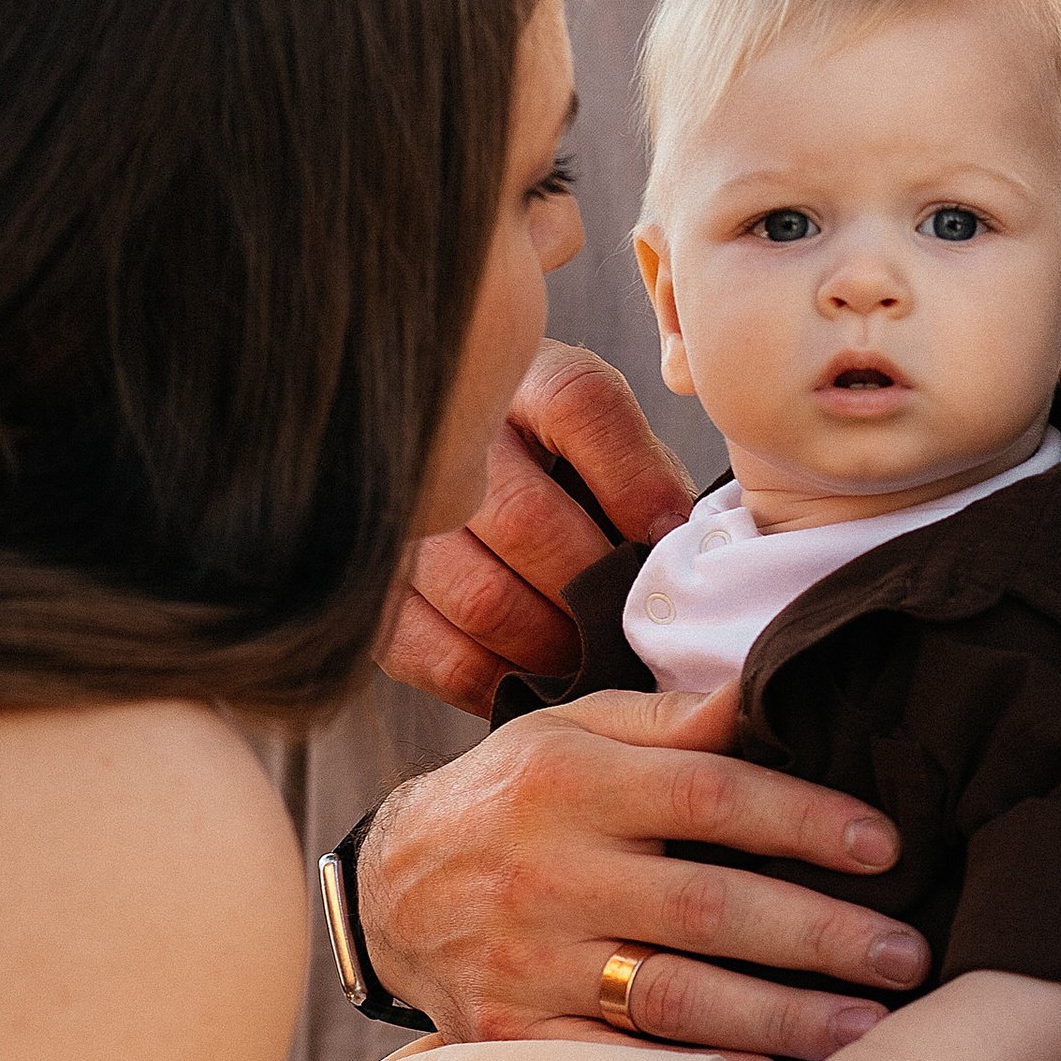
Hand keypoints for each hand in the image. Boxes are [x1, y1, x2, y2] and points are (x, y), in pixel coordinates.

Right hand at [355, 683, 929, 1060]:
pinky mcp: (510, 1033)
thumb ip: (670, 723)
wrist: (385, 889)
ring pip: (674, 996)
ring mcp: (527, 961)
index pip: (709, 795)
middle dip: (820, 934)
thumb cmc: (506, 798)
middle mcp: (547, 871)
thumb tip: (771, 693)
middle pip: (709, 906)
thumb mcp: (571, 733)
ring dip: (782, 1017)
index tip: (885, 845)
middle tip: (908, 952)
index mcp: (569, 780)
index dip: (803, 821)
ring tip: (867, 1027)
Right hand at [383, 343, 695, 714]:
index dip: (635, 481)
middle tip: (632, 632)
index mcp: (524, 377)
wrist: (462, 483)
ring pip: (482, 597)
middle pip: (528, 520)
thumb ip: (647, 481)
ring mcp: (397, 510)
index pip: (582, 407)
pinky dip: (493, 682)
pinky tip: (531, 683)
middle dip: (593, 590)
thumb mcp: (612, 449)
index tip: (670, 537)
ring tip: (590, 662)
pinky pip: (431, 652)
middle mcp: (448, 433)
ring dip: (551, 648)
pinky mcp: (372, 585)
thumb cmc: (568, 475)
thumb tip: (688, 554)